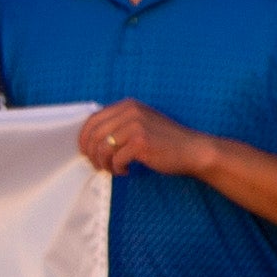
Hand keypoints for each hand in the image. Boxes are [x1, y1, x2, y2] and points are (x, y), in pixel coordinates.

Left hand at [80, 102, 207, 178]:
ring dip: (104, 164)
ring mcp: (136, 126)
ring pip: (102, 148)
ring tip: (114, 169)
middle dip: (92, 154)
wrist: (193, 150)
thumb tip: (89, 140)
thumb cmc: (164, 141)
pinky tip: (126, 171)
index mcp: (127, 105)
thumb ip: (118, 125)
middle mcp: (130, 112)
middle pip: (94, 135)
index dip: (84, 139)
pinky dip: (117, 169)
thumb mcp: (140, 123)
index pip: (92, 120)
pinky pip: (116, 159)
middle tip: (99, 166)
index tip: (86, 152)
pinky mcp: (141, 142)